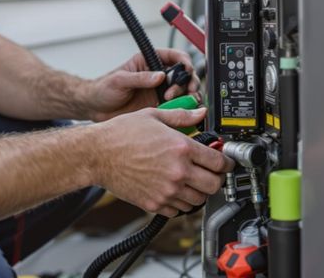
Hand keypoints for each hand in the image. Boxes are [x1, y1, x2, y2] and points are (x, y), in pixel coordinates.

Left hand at [87, 48, 200, 121]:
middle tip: (182, 93)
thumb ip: (140, 78)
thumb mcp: (120, 80)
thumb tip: (160, 76)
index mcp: (150, 61)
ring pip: (184, 92)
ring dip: (188, 97)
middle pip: (185, 75)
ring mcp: (160, 92)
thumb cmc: (104, 89)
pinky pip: (177, 108)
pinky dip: (183, 110)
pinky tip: (180, 114)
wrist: (96, 109)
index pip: (174, 57)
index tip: (186, 71)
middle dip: (189, 83)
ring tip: (182, 104)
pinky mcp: (160, 107)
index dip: (184, 62)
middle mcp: (158, 75)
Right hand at [92, 107, 232, 216]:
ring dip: (199, 191)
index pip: (219, 162)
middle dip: (216, 179)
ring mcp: (166, 190)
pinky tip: (174, 189)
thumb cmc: (121, 134)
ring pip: (199, 200)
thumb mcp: (154, 116)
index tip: (224, 162)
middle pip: (214, 185)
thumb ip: (182, 116)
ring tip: (191, 181)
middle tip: (211, 173)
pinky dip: (181, 202)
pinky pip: (179, 210)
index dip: (226, 162)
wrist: (97, 154)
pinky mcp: (154, 203)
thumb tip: (200, 112)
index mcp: (181, 148)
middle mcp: (177, 171)